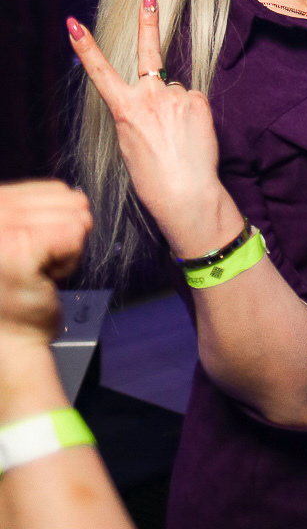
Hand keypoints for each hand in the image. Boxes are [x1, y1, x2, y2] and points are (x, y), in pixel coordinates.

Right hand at [0, 180, 91, 355]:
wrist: (10, 341)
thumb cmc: (19, 292)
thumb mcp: (23, 235)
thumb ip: (41, 209)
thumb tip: (77, 194)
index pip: (54, 187)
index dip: (58, 223)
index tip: (33, 250)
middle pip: (67, 199)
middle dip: (63, 235)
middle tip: (37, 264)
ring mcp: (1, 229)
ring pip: (75, 217)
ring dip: (66, 249)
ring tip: (39, 271)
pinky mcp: (19, 249)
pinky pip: (75, 235)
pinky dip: (70, 260)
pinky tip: (46, 277)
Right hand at [67, 0, 240, 258]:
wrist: (186, 193)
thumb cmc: (153, 176)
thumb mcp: (130, 143)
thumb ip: (138, 113)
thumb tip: (154, 98)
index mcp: (125, 109)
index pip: (100, 72)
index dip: (85, 47)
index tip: (73, 24)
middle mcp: (150, 96)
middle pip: (149, 52)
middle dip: (148, 19)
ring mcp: (176, 96)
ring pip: (175, 91)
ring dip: (176, 107)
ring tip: (178, 137)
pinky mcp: (199, 100)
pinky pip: (192, 100)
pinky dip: (191, 113)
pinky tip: (191, 134)